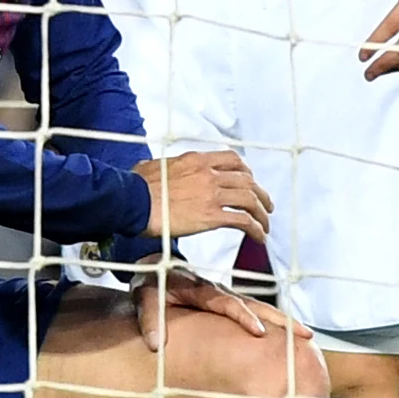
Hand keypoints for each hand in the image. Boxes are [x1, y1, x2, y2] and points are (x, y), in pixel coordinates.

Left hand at [134, 262, 294, 348]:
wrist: (154, 265)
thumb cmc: (150, 283)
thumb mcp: (144, 297)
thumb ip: (149, 318)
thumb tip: (156, 345)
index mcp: (202, 289)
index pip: (228, 304)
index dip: (244, 317)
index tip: (260, 333)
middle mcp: (220, 291)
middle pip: (255, 304)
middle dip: (280, 320)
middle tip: (304, 334)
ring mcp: (227, 295)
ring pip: (260, 307)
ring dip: (282, 321)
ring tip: (305, 336)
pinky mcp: (228, 300)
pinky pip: (254, 309)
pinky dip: (272, 320)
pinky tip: (287, 334)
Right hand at [135, 149, 273, 245]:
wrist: (133, 201)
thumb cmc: (137, 186)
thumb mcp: (153, 166)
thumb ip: (163, 166)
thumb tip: (154, 168)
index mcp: (197, 160)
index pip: (232, 160)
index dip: (246, 171)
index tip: (250, 181)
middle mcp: (210, 174)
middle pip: (247, 180)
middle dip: (260, 194)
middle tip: (265, 206)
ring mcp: (212, 194)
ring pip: (250, 200)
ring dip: (261, 213)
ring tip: (265, 225)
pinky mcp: (212, 216)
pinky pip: (243, 221)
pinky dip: (255, 229)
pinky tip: (258, 237)